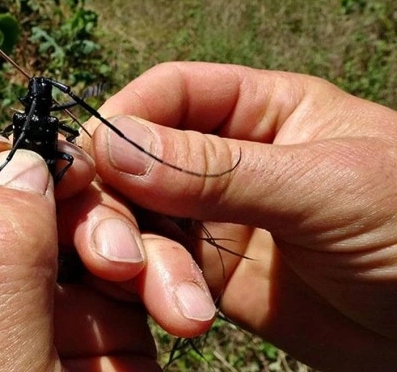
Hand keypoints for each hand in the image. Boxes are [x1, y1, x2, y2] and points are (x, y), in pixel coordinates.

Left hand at [0, 129, 158, 370]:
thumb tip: (20, 163)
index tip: (17, 146)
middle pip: (21, 200)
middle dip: (66, 192)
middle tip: (94, 189)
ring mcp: (53, 314)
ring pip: (89, 227)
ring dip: (124, 234)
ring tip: (138, 272)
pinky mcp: (115, 334)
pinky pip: (141, 271)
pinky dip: (165, 273)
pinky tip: (181, 305)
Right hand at [79, 62, 396, 369]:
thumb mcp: (319, 188)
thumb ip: (215, 170)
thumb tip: (113, 144)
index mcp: (261, 110)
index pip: (169, 95)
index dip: (123, 121)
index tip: (90, 161)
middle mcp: (227, 161)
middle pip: (136, 162)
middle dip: (114, 203)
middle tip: (111, 250)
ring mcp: (215, 220)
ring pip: (138, 221)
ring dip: (134, 257)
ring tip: (170, 299)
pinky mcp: (211, 278)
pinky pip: (156, 274)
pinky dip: (149, 292)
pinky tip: (180, 314)